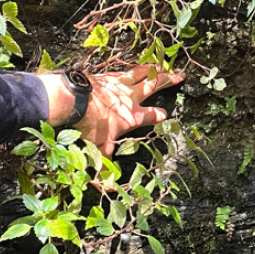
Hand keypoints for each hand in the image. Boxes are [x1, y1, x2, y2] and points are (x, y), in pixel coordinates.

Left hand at [42, 65, 183, 154]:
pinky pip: (125, 69)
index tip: (166, 114)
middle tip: (180, 75)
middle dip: (169, 81)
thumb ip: (106, 164)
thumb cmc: (89, 125)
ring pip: (142, 73)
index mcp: (133, 116)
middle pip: (154, 86)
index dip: (160, 115)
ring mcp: (120, 84)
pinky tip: (133, 65)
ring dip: (154, 69)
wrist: (73, 101)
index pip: (153, 115)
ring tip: (163, 65)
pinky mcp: (108, 75)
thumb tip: (109, 188)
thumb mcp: (99, 148)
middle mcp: (131, 97)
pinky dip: (133, 67)